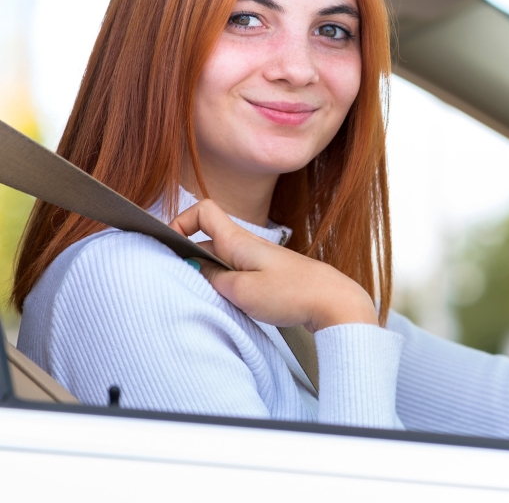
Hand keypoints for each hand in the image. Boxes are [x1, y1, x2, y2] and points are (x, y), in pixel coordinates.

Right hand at [169, 199, 376, 330]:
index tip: (169, 245)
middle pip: (208, 241)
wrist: (334, 302)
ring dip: (210, 276)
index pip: (204, 211)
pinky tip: (232, 304)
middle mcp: (248, 245)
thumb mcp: (242, 291)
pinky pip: (238, 274)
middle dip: (191, 259)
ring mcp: (260, 260)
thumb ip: (213, 279)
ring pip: (223, 260)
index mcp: (239, 241)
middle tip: (184, 283)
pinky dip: (228, 285)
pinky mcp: (270, 276)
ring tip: (210, 298)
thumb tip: (195, 269)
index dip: (181, 221)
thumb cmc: (293, 293)